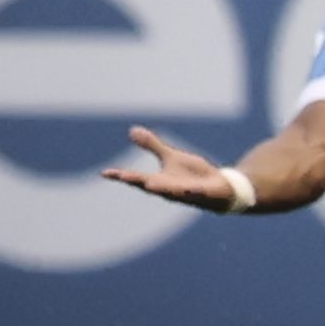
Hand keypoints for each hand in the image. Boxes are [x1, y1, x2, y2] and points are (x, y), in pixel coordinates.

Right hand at [101, 126, 239, 211]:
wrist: (220, 187)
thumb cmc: (193, 175)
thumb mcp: (171, 157)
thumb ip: (152, 146)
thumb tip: (132, 130)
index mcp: (159, 181)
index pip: (136, 178)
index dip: (120, 175)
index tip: (105, 173)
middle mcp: (169, 189)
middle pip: (150, 186)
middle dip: (137, 182)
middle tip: (122, 176)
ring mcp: (186, 193)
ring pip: (172, 192)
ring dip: (162, 189)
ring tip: (150, 184)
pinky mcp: (203, 194)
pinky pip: (197, 194)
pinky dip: (192, 191)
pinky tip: (190, 188)